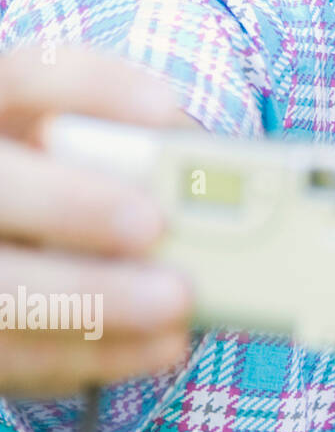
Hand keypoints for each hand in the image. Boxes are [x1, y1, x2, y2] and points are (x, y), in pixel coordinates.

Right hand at [0, 44, 197, 396]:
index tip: (165, 109)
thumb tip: (216, 172)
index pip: (27, 75)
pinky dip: (95, 356)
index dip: (95, 87)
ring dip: (95, 297)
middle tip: (152, 225)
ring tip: (178, 302)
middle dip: (74, 205)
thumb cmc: (86, 186)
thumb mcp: (101, 154)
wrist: (28, 248)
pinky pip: (15, 355)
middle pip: (0, 184)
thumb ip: (143, 152)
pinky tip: (162, 346)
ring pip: (3, 286)